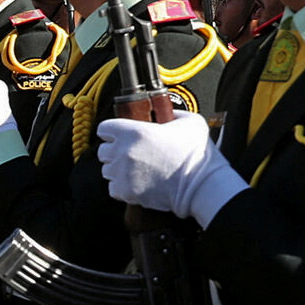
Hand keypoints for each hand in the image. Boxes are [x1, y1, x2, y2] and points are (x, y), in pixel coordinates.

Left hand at [97, 112, 246, 225]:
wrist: (202, 185)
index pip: (104, 128)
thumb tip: (167, 112)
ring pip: (107, 170)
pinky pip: (113, 188)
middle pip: (102, 150)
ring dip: (117, 169)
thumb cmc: (197, 155)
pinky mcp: (126, 192)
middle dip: (114, 151)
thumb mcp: (190, 122)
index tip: (118, 135)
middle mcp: (124, 152)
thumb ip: (173, 113)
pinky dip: (121, 187)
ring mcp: (123, 173)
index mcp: (135, 132)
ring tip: (135, 170)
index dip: (111, 131)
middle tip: (130, 154)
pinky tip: (136, 183)